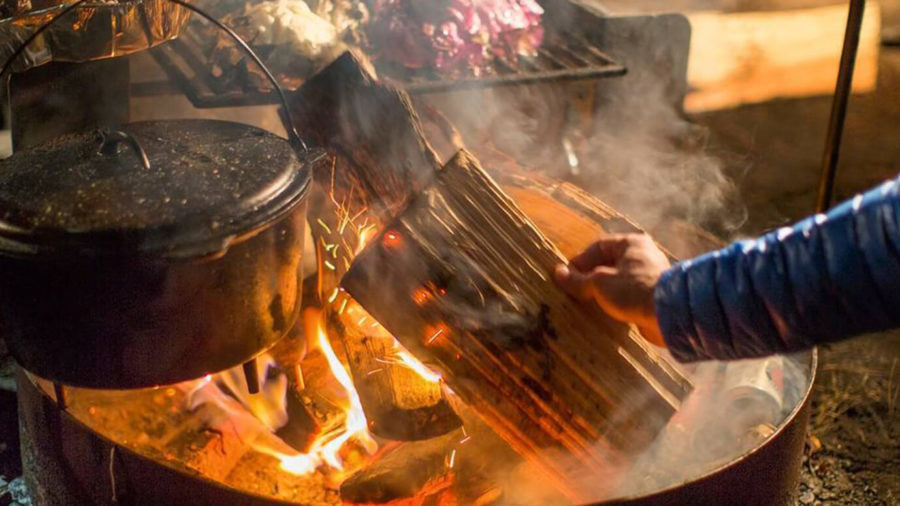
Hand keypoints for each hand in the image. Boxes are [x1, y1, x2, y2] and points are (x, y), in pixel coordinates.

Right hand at [553, 234, 668, 346]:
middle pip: (608, 263)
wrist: (669, 315)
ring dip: (602, 291)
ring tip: (588, 303)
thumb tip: (557, 273)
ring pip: (618, 280)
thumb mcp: (599, 283)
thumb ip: (578, 279)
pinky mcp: (653, 295)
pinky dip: (616, 301)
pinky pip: (628, 294)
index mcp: (632, 243)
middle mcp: (643, 256)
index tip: (567, 277)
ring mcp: (649, 276)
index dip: (580, 261)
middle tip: (575, 291)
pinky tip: (605, 312)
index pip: (598, 246)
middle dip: (590, 277)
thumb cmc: (633, 290)